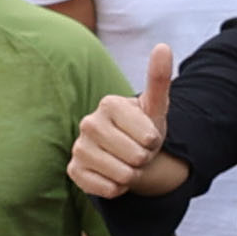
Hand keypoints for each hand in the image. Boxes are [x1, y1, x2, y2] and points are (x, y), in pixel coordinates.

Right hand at [67, 48, 176, 200]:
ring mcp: (78, 147)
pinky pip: (108, 189)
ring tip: (125, 161)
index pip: (149, 137)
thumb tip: (163, 46)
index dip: (154, 141)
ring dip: (131, 175)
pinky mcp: (73, 171)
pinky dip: (117, 188)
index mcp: (109, 104)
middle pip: (137, 157)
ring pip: (123, 175)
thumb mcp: (156, 107)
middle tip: (136, 151)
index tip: (146, 135)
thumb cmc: (143, 129)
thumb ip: (159, 79)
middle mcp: (88, 123)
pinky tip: (112, 174)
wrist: (127, 153)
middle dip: (144, 159)